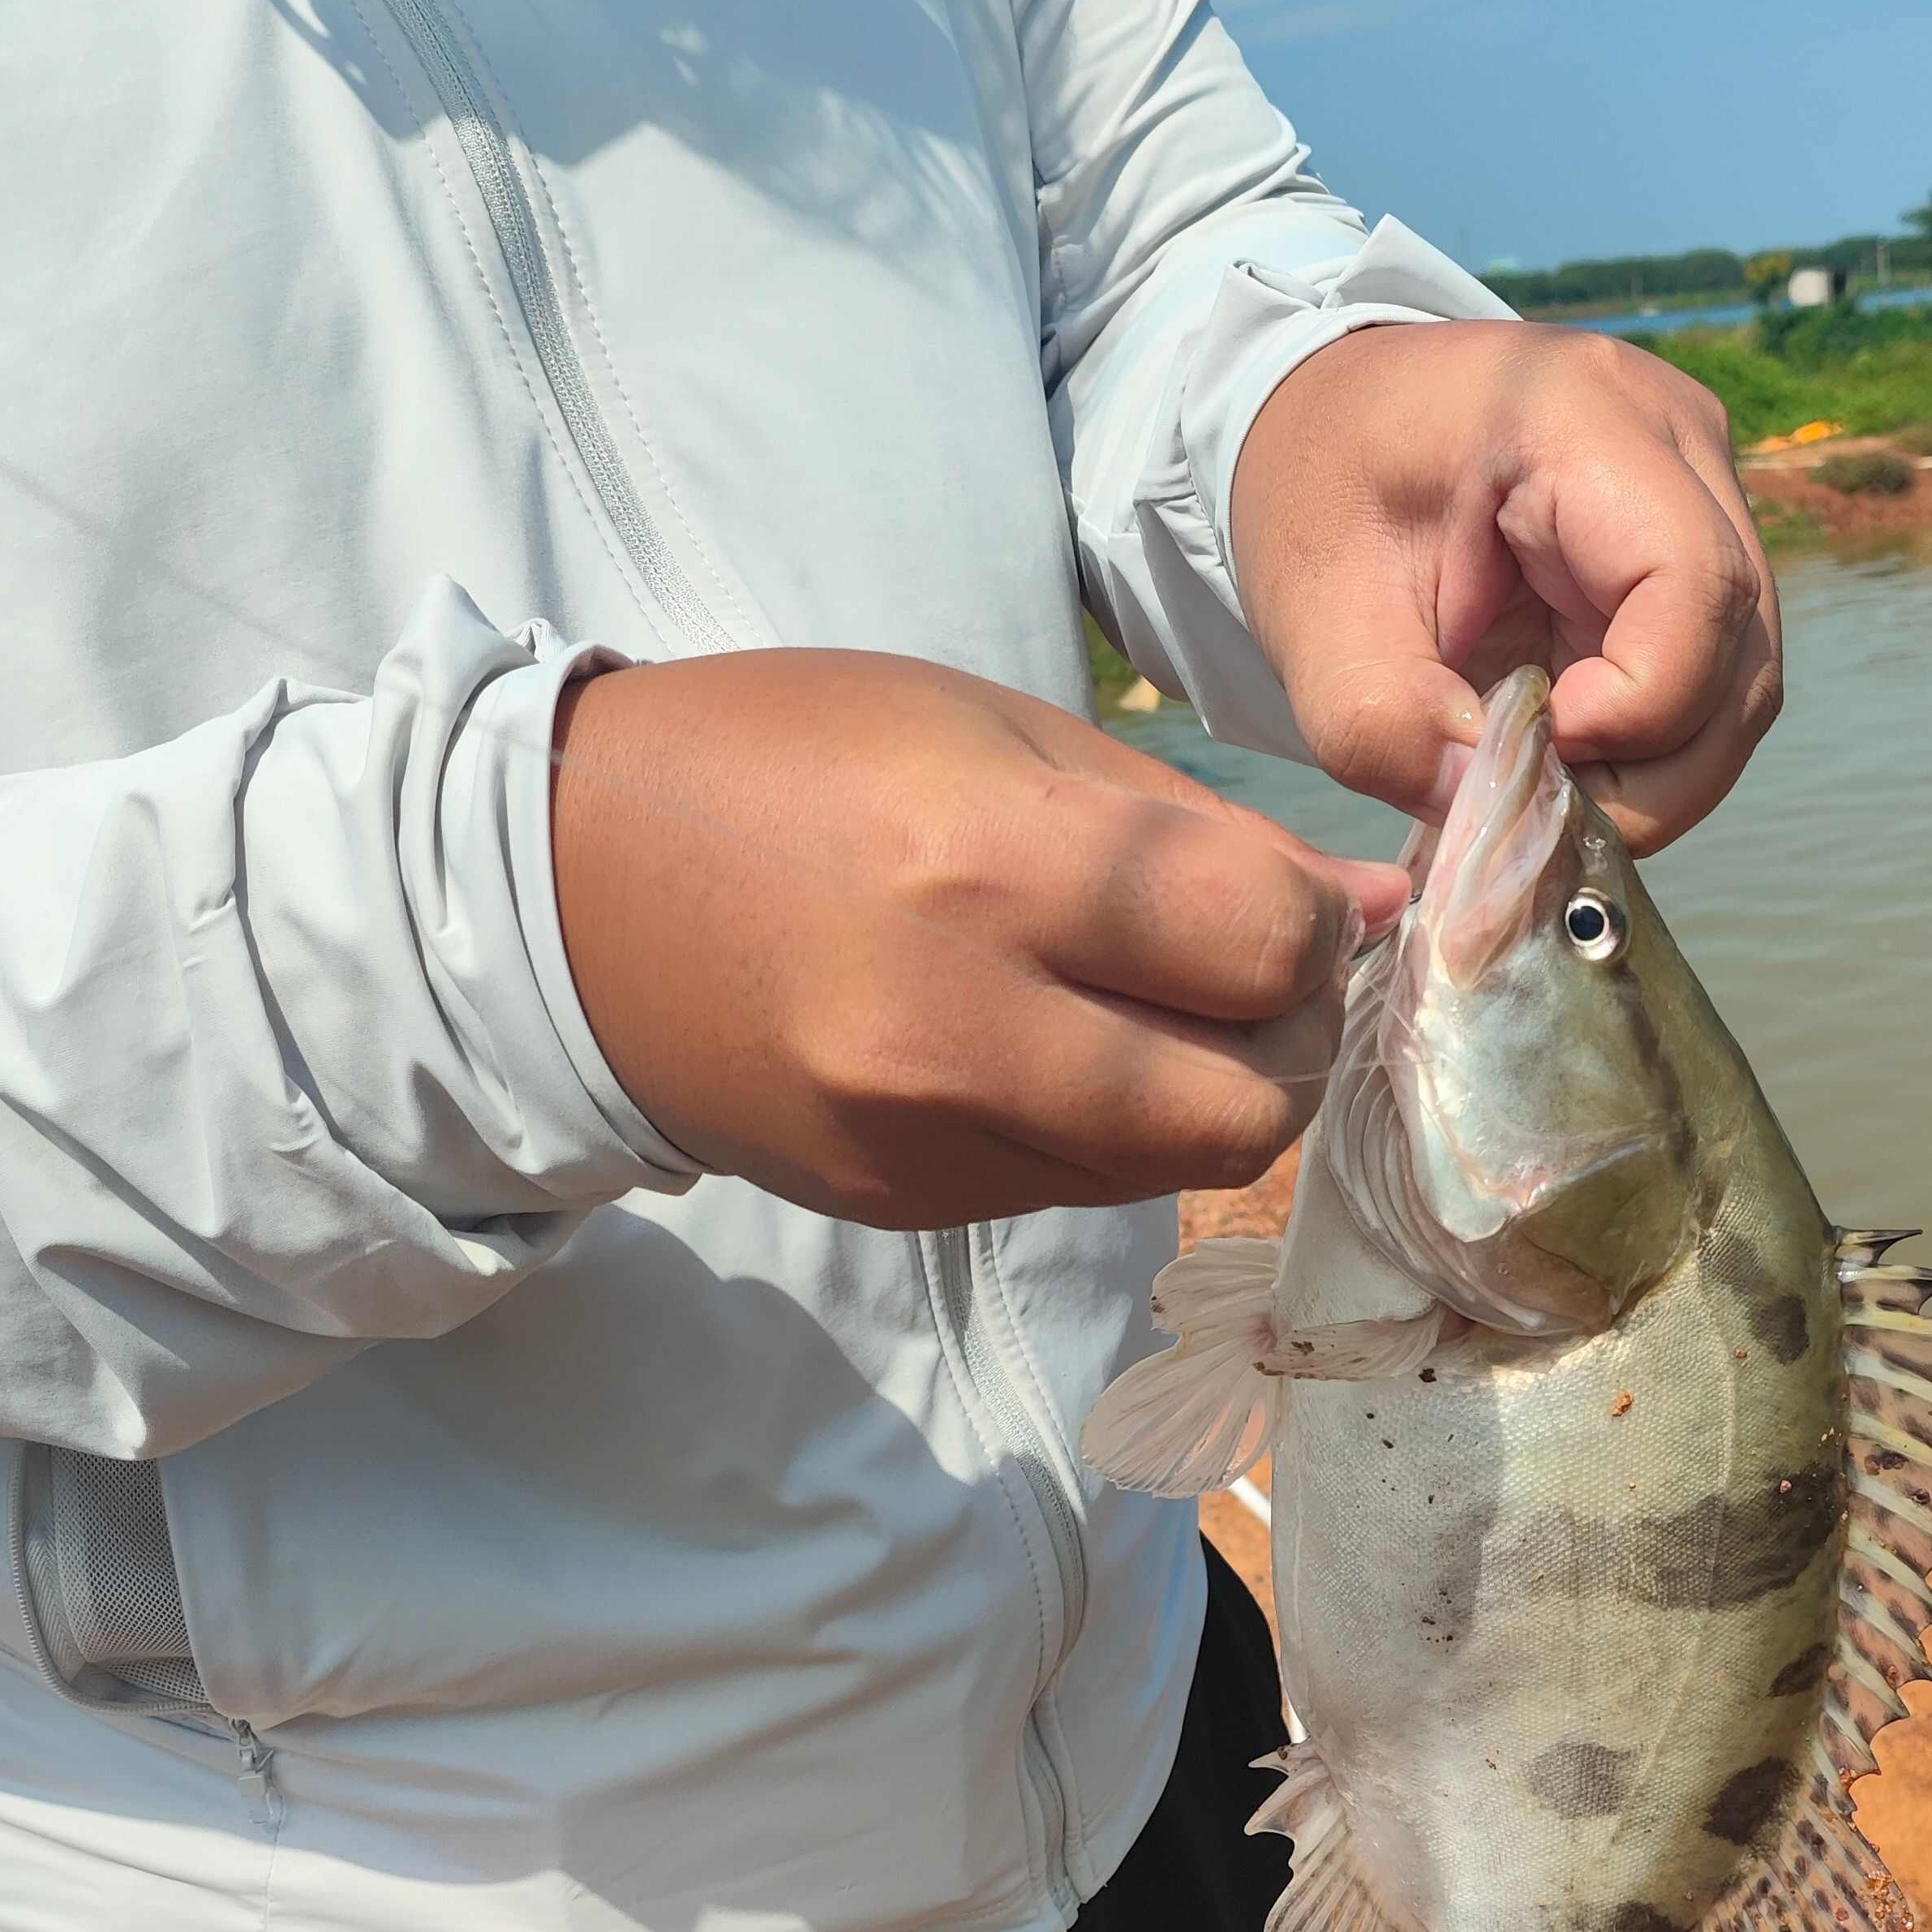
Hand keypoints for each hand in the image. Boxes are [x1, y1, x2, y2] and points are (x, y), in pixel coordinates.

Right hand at [550, 652, 1405, 1225]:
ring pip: (1176, 1167)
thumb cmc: (789, 762)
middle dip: (1290, 1042)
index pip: (1260, 944)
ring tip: (1160, 1011)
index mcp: (987, 862)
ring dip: (1214, 1096)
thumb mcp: (993, 727)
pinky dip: (1109, 1130)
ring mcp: (927, 1138)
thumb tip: (1367, 907)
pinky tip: (1054, 1051)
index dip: (1309, 928)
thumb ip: (1189, 827)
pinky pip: (1078, 1189)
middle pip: (1248, 1103)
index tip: (1281, 902)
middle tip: (1254, 980)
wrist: (565, 898)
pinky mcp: (903, 1205)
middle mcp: (960, 1025)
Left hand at [1227, 317, 1782, 849]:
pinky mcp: (1696, 536)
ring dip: (1656, 772)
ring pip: (1740, 677)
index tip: (1537, 754)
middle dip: (1652, 772)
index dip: (1638, 706)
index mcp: (1580, 414)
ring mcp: (1701, 484)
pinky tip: (1565, 756)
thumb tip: (1492, 818)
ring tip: (1546, 792)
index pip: (1690, 584)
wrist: (1329, 420)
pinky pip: (1712, 672)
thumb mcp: (1315, 618)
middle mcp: (1674, 436)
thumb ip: (1388, 731)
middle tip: (1542, 819)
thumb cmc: (1318, 493)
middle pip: (1738, 648)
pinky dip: (1649, 745)